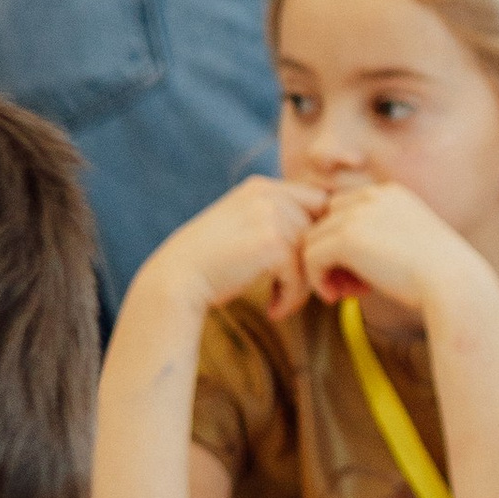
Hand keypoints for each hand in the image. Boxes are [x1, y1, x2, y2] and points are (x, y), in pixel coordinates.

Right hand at [143, 174, 324, 321]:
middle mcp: (269, 195)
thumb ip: (277, 221)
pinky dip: (291, 298)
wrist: (175, 279)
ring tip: (280, 302)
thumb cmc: (209, 261)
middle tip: (296, 289)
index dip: (318, 235)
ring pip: (312, 255)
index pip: (317, 202)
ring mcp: (271, 216)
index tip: (306, 264)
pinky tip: (274, 310)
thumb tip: (323, 237)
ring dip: (301, 285)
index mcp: (261, 187)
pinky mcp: (272, 243)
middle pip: (320, 229)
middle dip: (313, 261)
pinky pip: (301, 275)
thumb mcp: (243, 225)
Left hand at [300, 178, 487, 321]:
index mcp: (391, 193)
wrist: (455, 284)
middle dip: (331, 255)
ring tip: (344, 294)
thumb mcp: (411, 244)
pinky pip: (311, 257)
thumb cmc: (440, 274)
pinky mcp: (346, 238)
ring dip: (323, 269)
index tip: (361, 274)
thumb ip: (379, 238)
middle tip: (348, 286)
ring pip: (314, 239)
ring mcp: (358, 214)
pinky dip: (317, 280)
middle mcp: (373, 196)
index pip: (345, 210)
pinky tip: (336, 298)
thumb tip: (338, 254)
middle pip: (326, 222)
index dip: (346, 243)